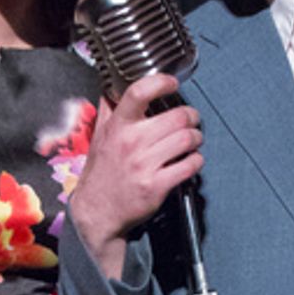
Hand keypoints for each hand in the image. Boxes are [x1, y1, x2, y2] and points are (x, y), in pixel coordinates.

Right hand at [70, 75, 203, 279]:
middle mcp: (131, 142)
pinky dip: (196, 160)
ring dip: (196, 138)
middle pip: (177, 116)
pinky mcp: (156, 186)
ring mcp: (144, 165)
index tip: (172, 83)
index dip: (162, 82)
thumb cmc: (102, 172)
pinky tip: (190, 160)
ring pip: (187, 139)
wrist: (97, 212)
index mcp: (118, 126)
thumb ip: (108, 109)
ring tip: (193, 140)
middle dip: (191, 117)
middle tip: (191, 120)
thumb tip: (112, 85)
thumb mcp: (99, 136)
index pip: (140, 92)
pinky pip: (190, 165)